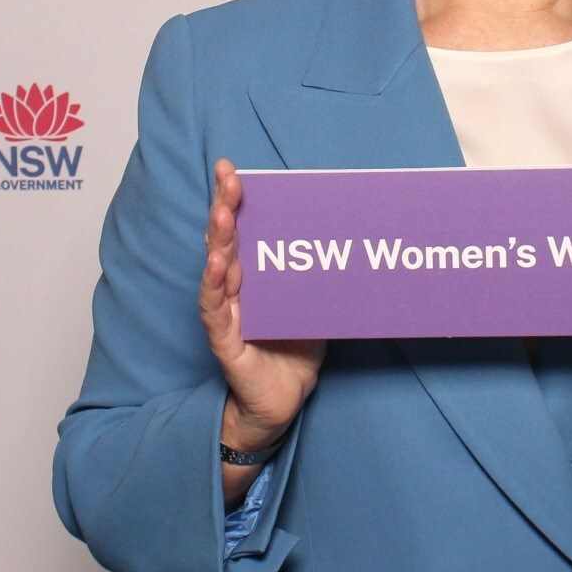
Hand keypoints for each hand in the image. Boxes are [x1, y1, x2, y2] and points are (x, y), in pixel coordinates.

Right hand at [202, 159, 323, 502]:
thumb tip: (357, 243)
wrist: (283, 402)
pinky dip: (214, 286)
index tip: (234, 170)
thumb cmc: (295, 350)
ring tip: (223, 213)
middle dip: (225, 206)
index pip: (242, 231)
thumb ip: (323, 276)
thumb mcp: (316, 304)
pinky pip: (216, 310)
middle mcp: (235, 289)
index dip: (236, 199)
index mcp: (254, 276)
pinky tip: (217, 265)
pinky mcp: (225, 340)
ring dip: (220, 239)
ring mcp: (226, 313)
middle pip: (226, 240)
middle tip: (227, 176)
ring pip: (218, 269)